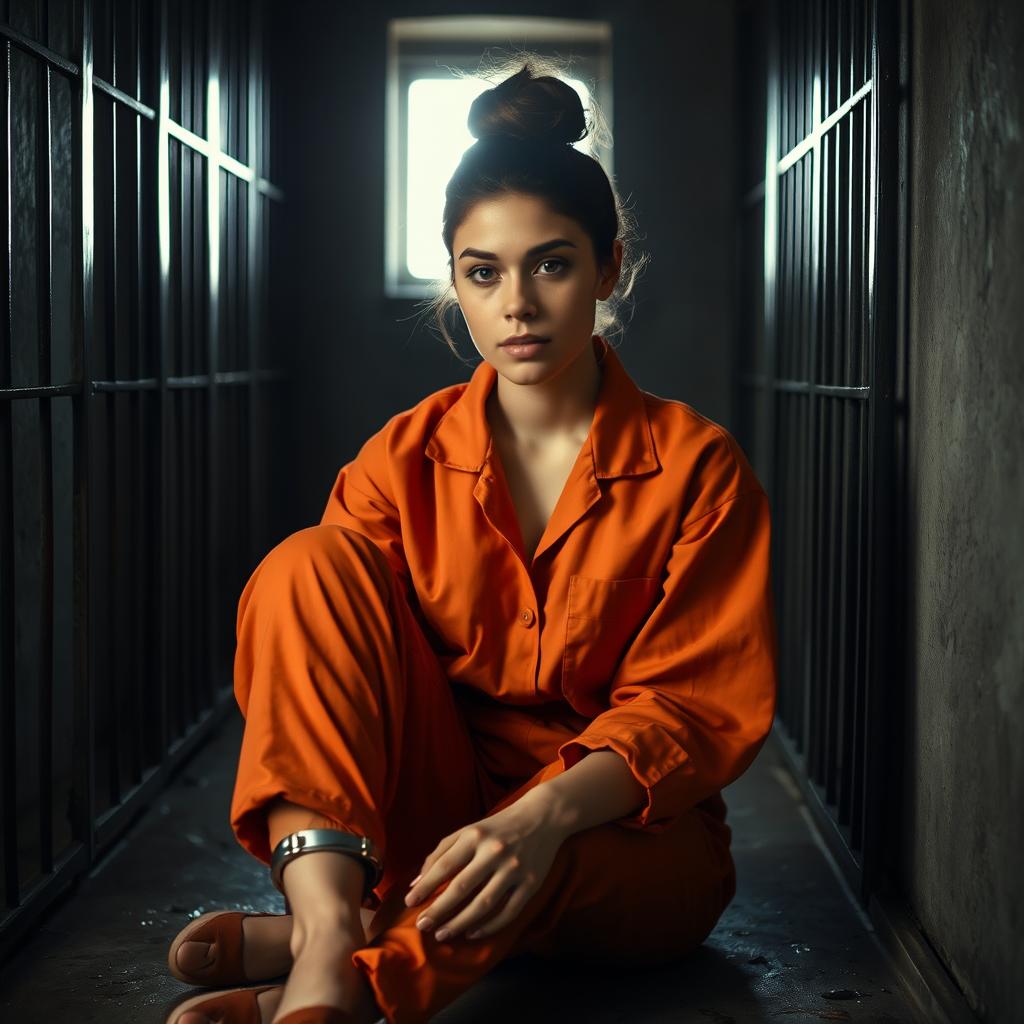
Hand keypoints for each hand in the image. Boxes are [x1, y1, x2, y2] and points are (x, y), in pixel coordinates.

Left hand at [403, 791, 566, 941]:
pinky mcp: (531, 884)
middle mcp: (494, 852)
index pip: (445, 865)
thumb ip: (441, 852)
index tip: (409, 902)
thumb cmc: (497, 827)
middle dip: (438, 910)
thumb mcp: (468, 831)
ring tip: (442, 933)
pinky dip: (488, 927)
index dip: (426, 886)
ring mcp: (514, 869)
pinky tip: (472, 933)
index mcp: (476, 835)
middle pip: (461, 888)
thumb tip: (417, 882)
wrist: (543, 816)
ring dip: (460, 923)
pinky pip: (507, 912)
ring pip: (483, 904)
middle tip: (422, 925)